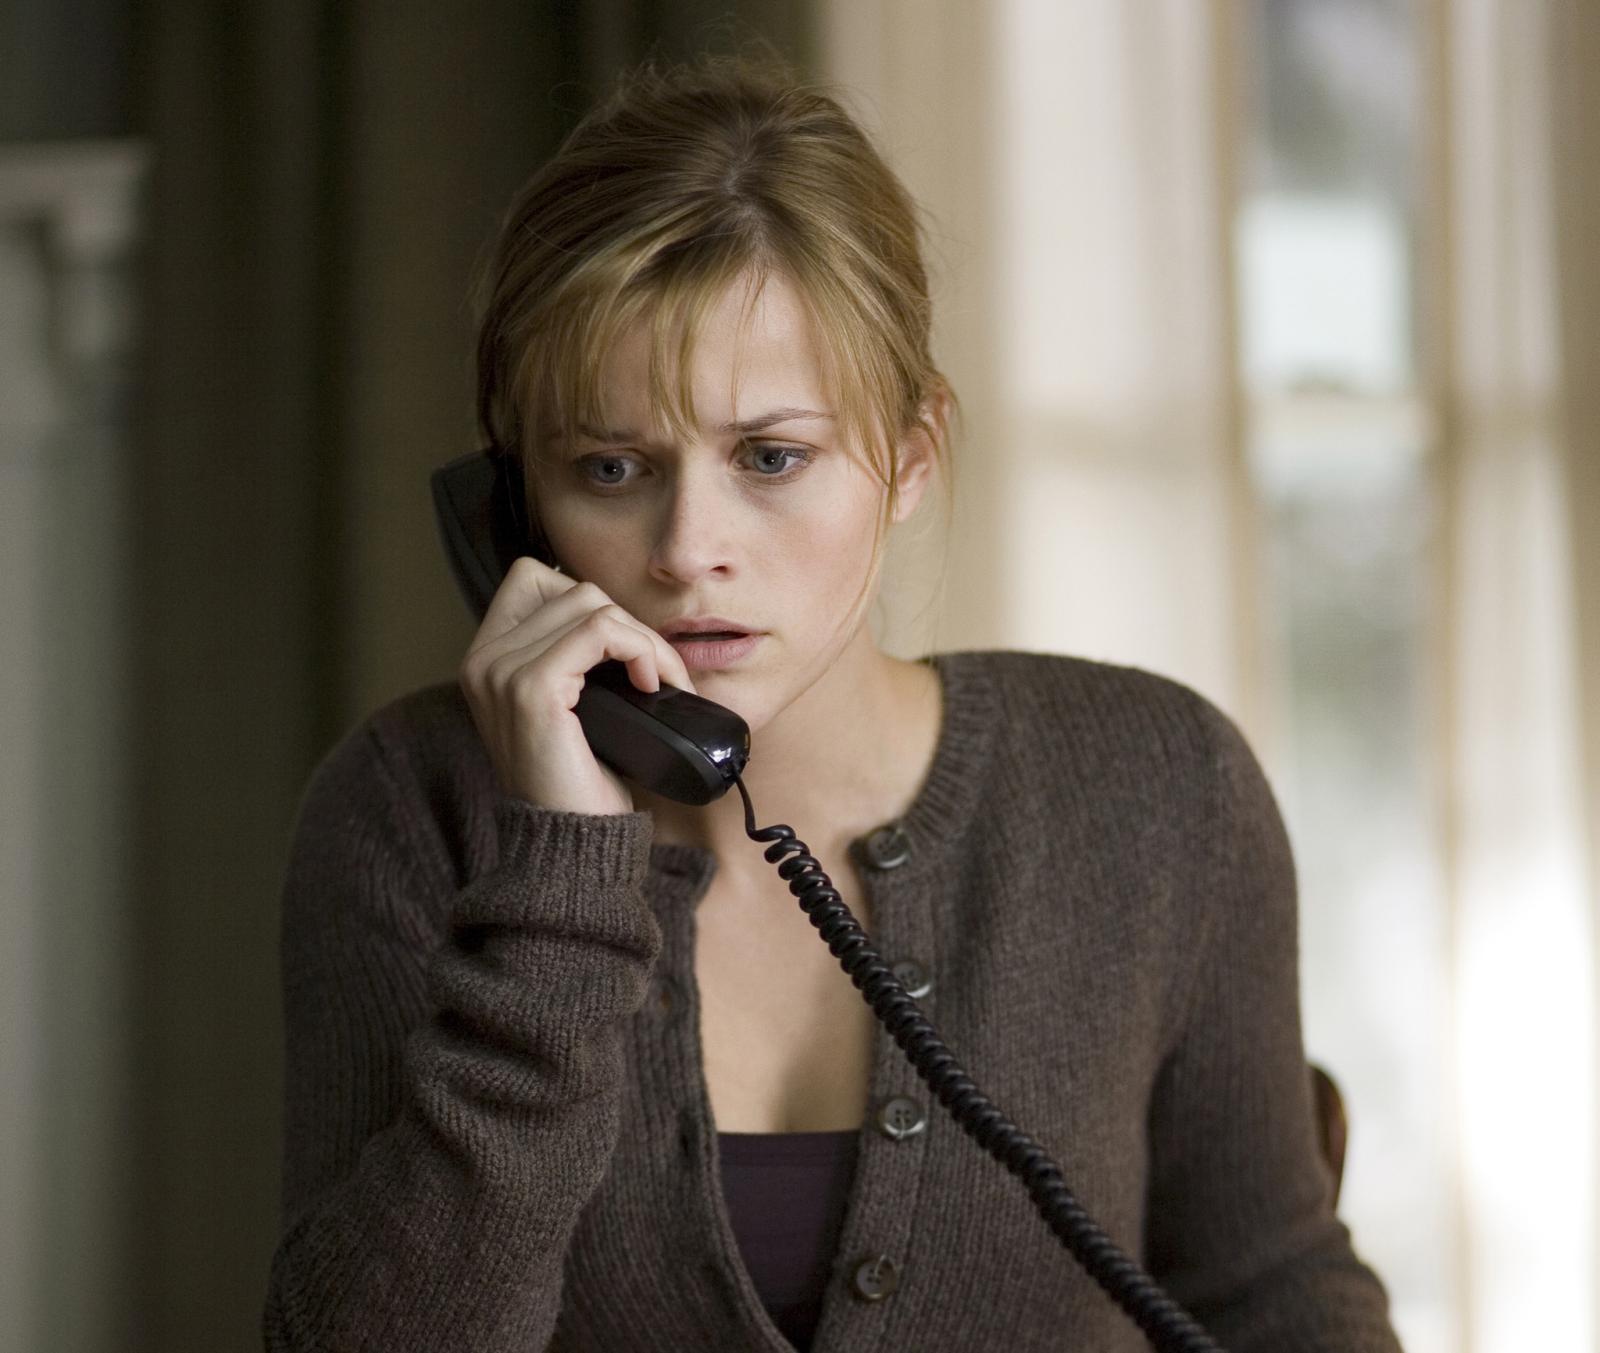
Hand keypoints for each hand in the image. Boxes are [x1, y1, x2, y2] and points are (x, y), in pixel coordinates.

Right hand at [458, 557, 696, 814]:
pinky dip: (640, 650)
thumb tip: (616, 617)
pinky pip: (600, 630)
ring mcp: (501, 671)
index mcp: (485, 660)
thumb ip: (571, 659)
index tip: (624, 651)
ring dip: (643, 638)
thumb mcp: (570, 708)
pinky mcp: (531, 688)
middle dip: (627, 622)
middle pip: (570, 588)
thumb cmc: (580, 781)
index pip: (534, 578)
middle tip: (656, 671)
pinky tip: (653, 685)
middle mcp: (482, 660)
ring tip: (662, 681)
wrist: (573, 845)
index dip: (589, 602)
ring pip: (591, 603)